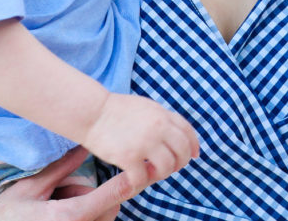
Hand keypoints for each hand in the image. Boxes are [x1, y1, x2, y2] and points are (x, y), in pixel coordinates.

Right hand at [0, 147, 128, 220]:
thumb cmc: (6, 214)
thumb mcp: (32, 187)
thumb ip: (61, 168)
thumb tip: (82, 148)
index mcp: (67, 216)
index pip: (108, 196)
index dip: (126, 182)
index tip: (141, 170)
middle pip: (109, 209)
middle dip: (99, 196)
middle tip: (66, 190)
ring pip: (103, 218)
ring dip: (90, 207)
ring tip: (57, 201)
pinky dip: (84, 214)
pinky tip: (57, 209)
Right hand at [81, 92, 199, 190]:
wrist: (93, 112)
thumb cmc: (116, 110)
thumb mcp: (146, 107)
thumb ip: (161, 118)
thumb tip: (176, 134)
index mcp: (162, 114)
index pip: (187, 131)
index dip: (194, 145)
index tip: (194, 155)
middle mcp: (158, 127)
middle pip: (182, 151)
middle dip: (180, 162)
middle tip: (171, 167)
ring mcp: (144, 142)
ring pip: (167, 166)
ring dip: (162, 173)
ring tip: (152, 171)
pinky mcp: (129, 156)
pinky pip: (143, 178)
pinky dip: (141, 181)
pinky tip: (135, 177)